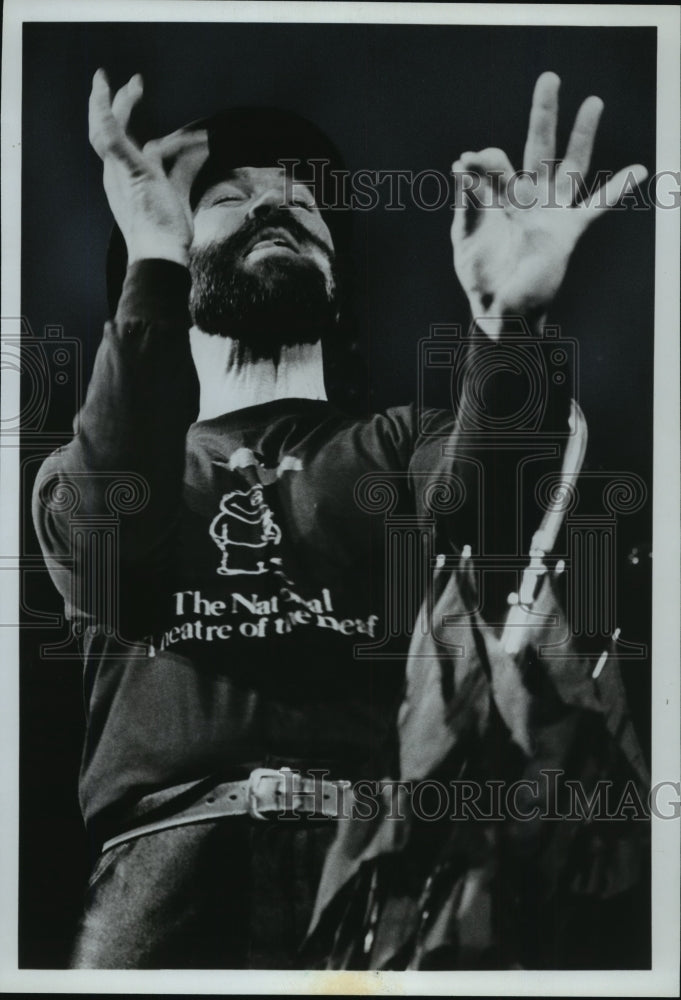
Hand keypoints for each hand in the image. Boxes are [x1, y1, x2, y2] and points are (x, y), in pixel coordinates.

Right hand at [88, 69, 206, 265]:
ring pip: (104, 128)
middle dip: (115, 102)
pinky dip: (107, 114)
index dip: (124, 118)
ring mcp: (120, 172)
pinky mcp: (130, 170)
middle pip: (107, 130)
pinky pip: (111, 136)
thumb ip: (184, 171)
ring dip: (108, 101)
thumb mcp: (177, 194)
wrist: (159, 254)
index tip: (135, 98)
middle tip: (133, 81)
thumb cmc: (168, 233)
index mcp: (125, 177)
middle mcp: (116, 173)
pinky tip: (109, 93)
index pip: (120, 140)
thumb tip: (201, 153)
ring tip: (119, 81)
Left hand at [451, 72, 647, 339]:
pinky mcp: (568, 231)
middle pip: (539, 146)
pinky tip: (639, 170)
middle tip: (550, 77)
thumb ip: (467, 200)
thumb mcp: (465, 236)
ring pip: (572, 165)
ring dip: (583, 134)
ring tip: (593, 102)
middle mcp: (527, 198)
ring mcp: (550, 212)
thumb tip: (462, 163)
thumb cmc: (480, 276)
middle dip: (544, 113)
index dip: (484, 158)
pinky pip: (597, 206)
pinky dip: (618, 188)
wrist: (501, 310)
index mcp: (499, 197)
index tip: (466, 162)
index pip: (497, 162)